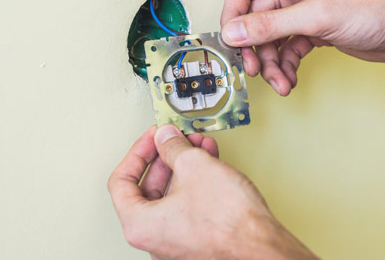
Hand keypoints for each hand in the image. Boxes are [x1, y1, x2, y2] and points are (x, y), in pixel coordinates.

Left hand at [108, 125, 316, 259]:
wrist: (263, 247)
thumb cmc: (229, 223)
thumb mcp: (194, 166)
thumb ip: (172, 146)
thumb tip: (165, 137)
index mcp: (139, 225)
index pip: (122, 181)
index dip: (138, 151)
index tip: (153, 137)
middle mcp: (154, 238)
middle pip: (149, 186)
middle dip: (167, 156)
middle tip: (176, 138)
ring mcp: (175, 241)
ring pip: (172, 194)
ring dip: (185, 164)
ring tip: (199, 144)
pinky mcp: (197, 240)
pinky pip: (188, 204)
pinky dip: (196, 181)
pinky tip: (209, 160)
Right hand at [221, 0, 384, 95]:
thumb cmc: (377, 8)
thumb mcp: (316, 16)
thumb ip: (270, 25)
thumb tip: (233, 32)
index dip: (233, 15)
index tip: (232, 42)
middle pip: (254, 17)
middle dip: (253, 47)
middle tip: (253, 69)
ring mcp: (303, 10)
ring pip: (270, 38)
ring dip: (270, 63)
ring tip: (279, 81)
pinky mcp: (313, 30)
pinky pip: (286, 49)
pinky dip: (285, 66)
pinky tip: (290, 79)